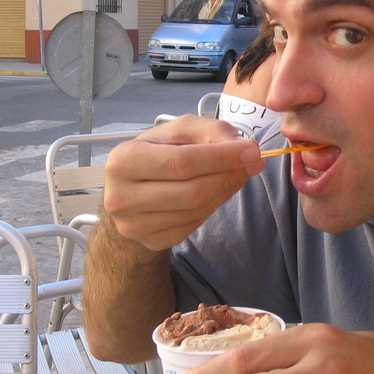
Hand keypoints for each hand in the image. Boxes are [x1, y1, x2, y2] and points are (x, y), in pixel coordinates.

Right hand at [102, 115, 264, 250]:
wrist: (127, 194)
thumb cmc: (155, 156)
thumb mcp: (177, 132)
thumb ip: (210, 131)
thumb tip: (245, 149)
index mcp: (123, 160)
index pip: (182, 162)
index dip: (221, 158)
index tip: (251, 151)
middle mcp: (121, 197)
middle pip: (191, 191)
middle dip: (228, 176)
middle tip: (252, 164)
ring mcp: (134, 225)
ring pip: (196, 211)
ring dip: (224, 192)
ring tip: (234, 175)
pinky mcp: (150, 242)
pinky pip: (193, 226)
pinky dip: (211, 208)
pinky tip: (214, 193)